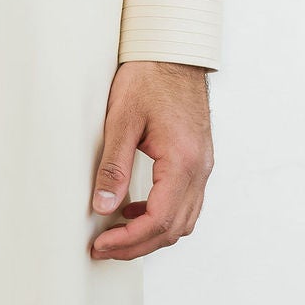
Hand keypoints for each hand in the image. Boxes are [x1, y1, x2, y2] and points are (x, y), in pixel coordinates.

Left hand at [89, 61, 213, 261]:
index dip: (128, 240)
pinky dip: (161, 217)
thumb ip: (113, 166)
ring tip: (116, 236)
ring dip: (151, 236)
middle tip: (102, 249)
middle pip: (173, 228)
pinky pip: (185, 203)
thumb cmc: (149, 79)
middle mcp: (200, 169)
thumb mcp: (121, 120)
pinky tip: (134, 211)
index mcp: (183, 161)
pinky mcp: (198, 162)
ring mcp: (203, 167)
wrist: (174, 54)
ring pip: (183, 221)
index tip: (101, 245)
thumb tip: (101, 206)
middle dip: (136, 246)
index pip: (159, 219)